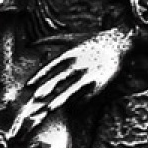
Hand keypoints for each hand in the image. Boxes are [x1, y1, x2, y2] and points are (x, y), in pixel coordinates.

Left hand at [9, 29, 130, 141]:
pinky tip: (70, 109)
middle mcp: (80, 62)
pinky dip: (78, 102)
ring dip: (61, 99)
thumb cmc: (92, 40)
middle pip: (60, 77)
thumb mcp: (72, 37)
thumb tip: (32, 43)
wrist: (119, 42)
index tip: (29, 85)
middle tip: (35, 98)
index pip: (51, 64)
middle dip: (47, 88)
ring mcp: (91, 73)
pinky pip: (88, 94)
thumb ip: (51, 39)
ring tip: (50, 108)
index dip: (39, 75)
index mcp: (71, 51)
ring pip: (73, 88)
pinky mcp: (101, 82)